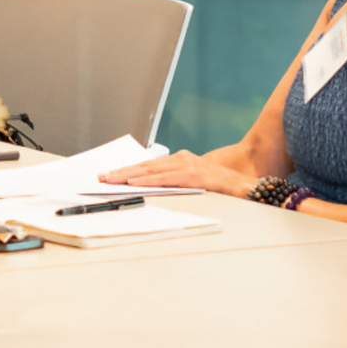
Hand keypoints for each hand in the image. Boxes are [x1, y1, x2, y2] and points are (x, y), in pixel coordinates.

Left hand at [101, 149, 254, 197]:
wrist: (245, 184)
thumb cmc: (219, 185)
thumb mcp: (192, 182)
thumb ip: (173, 182)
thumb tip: (146, 187)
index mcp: (179, 161)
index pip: (148, 166)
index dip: (127, 170)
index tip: (109, 174)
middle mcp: (181, 160)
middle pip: (145, 166)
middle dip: (121, 172)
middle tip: (101, 177)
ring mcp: (186, 165)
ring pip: (151, 170)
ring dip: (128, 175)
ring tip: (111, 179)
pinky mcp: (193, 175)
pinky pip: (165, 178)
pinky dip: (148, 181)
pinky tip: (134, 183)